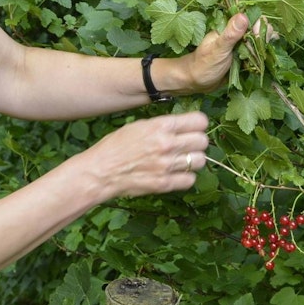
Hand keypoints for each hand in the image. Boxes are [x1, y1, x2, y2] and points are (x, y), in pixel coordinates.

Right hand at [69, 111, 209, 199]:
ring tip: (182, 161)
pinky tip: (176, 174)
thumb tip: (182, 127)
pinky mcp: (165, 184)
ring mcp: (167, 165)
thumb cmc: (115, 146)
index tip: (194, 128)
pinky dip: (186, 177)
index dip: (198, 124)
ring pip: (200, 161)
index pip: (199, 121)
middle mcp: (167, 144)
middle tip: (188, 146)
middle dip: (198, 142)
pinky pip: (190, 180)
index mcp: (161, 126)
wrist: (100, 171)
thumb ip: (162, 126)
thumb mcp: (138, 126)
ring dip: (194, 160)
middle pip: (203, 141)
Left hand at [173, 13, 276, 94]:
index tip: (258, 36)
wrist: (196, 82)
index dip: (259, 25)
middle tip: (258, 51)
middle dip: (264, 38)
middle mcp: (237, 34)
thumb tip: (244, 16)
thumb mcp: (218, 49)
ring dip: (263, 49)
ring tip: (259, 59)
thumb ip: (231, 34)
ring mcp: (241, 46)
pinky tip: (261, 63)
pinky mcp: (244, 58)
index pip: (251, 18)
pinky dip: (261, 58)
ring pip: (259, 43)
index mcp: (229, 27)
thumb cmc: (203, 64)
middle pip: (259, 30)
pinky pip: (256, 55)